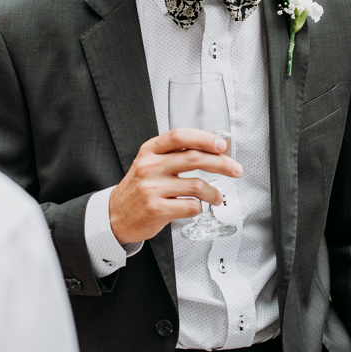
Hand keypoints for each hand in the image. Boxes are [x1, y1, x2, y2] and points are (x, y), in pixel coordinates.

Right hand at [109, 128, 241, 243]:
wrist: (115, 215)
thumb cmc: (139, 188)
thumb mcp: (149, 163)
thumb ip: (174, 154)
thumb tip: (212, 150)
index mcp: (150, 151)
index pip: (180, 136)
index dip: (204, 138)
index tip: (222, 144)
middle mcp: (150, 167)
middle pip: (194, 158)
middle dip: (221, 164)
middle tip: (235, 169)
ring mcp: (152, 188)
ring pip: (196, 185)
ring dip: (214, 192)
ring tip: (217, 197)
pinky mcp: (156, 209)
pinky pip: (190, 206)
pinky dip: (199, 207)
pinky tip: (198, 207)